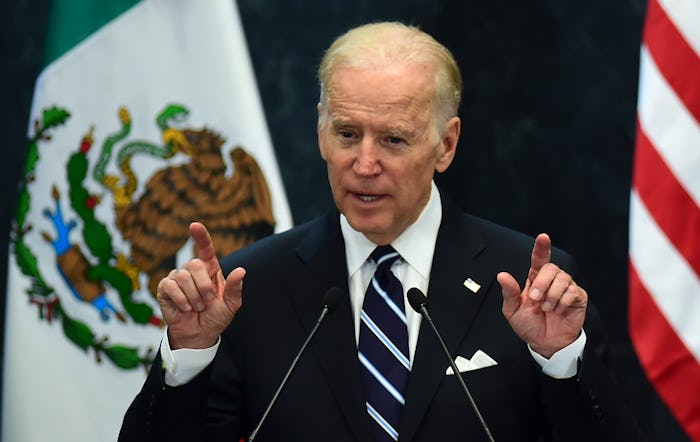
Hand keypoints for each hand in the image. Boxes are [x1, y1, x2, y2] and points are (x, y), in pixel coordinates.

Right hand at [156, 222, 245, 348]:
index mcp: (210, 270)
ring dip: (193, 296)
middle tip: (207, 301)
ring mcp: (177, 278)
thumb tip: (242, 270)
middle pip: (194, 264)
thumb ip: (235, 288)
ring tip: (197, 307)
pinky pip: (170, 286)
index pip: (205, 248)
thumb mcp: (231, 304)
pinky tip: (185, 308)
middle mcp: (192, 270)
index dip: (200, 236)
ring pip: (183, 276)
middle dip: (204, 285)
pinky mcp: (164, 288)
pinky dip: (181, 300)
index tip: (194, 225)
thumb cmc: (216, 316)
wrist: (200, 334)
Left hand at [497, 233, 586, 357]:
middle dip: (542, 284)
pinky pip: (573, 292)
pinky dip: (562, 303)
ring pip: (563, 279)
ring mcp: (566, 288)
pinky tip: (558, 311)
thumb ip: (509, 293)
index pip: (539, 259)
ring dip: (552, 295)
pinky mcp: (578, 298)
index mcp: (535, 280)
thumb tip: (502, 276)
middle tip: (536, 300)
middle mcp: (551, 281)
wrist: (545, 344)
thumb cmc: (529, 326)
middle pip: (551, 268)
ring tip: (547, 308)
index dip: (541, 247)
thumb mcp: (513, 311)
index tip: (543, 237)